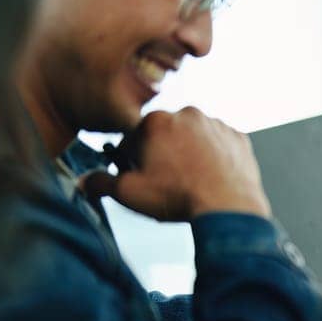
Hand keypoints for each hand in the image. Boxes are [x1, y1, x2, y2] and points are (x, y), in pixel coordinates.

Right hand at [81, 107, 269, 220]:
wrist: (228, 207)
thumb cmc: (178, 198)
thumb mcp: (130, 194)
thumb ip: (101, 183)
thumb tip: (84, 181)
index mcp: (156, 121)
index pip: (133, 137)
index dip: (132, 160)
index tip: (140, 176)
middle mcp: (187, 114)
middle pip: (164, 134)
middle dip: (160, 154)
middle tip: (166, 181)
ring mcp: (215, 124)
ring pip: (192, 137)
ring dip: (187, 153)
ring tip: (190, 180)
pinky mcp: (237, 137)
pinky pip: (218, 143)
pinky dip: (213, 156)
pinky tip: (210, 176)